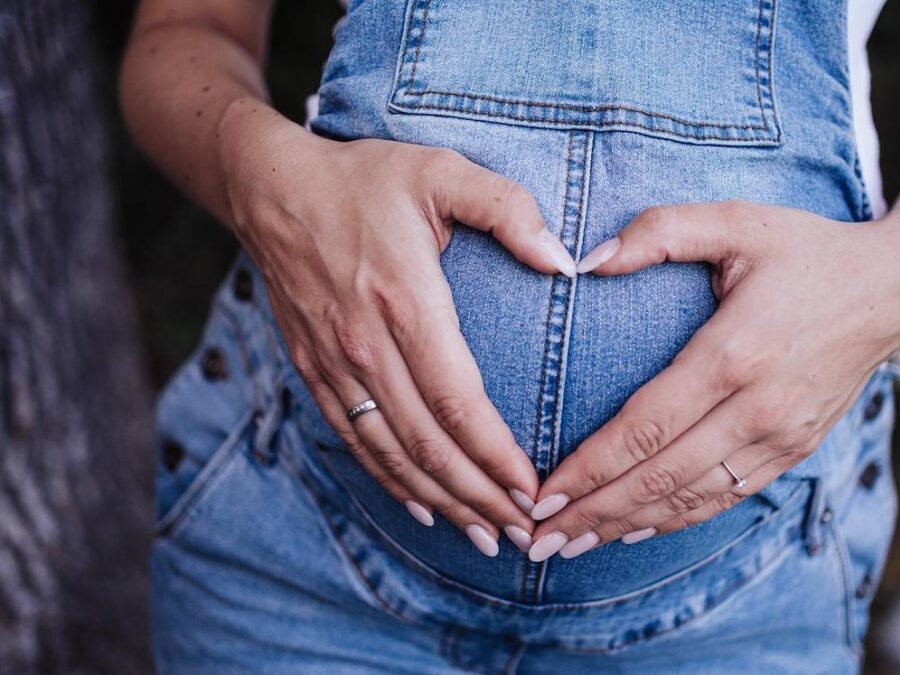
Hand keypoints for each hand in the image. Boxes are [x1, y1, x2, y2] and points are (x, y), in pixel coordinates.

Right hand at [221, 114, 577, 555]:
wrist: (271, 188)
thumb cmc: (365, 178)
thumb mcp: (442, 172)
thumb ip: (508, 210)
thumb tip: (563, 261)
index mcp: (406, 300)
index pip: (457, 401)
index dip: (495, 455)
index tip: (533, 490)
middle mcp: (367, 344)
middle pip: (428, 443)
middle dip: (478, 496)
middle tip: (522, 534)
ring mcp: (335, 364)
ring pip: (392, 454)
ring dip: (441, 501)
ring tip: (483, 536)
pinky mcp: (315, 371)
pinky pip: (356, 441)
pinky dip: (390, 481)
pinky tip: (423, 507)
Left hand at [527, 201, 899, 560]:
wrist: (894, 287)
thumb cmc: (807, 250)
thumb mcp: (736, 221)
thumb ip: (659, 232)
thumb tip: (585, 261)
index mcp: (735, 353)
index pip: (645, 428)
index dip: (589, 469)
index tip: (540, 494)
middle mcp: (759, 408)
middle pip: (659, 477)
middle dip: (592, 512)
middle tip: (536, 538)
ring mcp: (781, 437)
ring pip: (690, 499)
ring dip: (625, 526)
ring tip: (569, 546)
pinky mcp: (795, 450)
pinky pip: (725, 498)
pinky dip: (675, 520)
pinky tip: (633, 530)